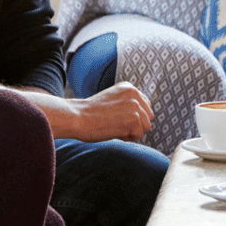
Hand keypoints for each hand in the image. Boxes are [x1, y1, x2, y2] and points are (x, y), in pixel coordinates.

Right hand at [22, 82, 154, 142]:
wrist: (77, 117)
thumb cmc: (90, 113)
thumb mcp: (112, 100)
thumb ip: (127, 103)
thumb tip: (143, 118)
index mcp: (129, 87)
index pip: (145, 106)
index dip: (133, 116)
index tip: (118, 118)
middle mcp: (135, 94)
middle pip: (148, 116)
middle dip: (136, 124)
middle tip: (116, 124)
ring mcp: (135, 106)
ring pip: (146, 127)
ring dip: (132, 132)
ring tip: (115, 128)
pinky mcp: (134, 119)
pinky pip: (139, 135)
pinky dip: (127, 138)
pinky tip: (114, 132)